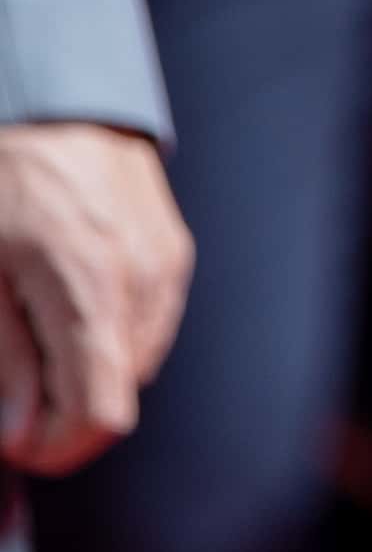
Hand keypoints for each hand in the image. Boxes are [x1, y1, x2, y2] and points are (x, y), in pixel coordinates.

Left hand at [0, 120, 185, 471]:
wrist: (54, 106)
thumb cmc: (2, 185)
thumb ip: (5, 357)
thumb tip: (20, 433)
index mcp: (88, 287)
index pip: (101, 413)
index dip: (56, 446)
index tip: (13, 440)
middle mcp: (143, 281)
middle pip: (120, 395)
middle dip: (63, 412)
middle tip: (10, 391)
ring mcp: (167, 266)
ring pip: (135, 366)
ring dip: (85, 375)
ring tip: (34, 341)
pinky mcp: (174, 254)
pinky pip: (147, 328)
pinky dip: (107, 341)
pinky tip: (67, 311)